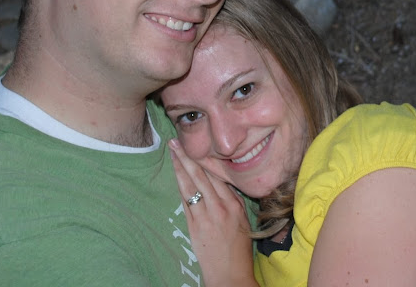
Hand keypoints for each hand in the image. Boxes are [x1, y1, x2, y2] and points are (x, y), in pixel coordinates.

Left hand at [169, 139, 257, 286]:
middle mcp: (221, 207)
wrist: (230, 275)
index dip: (205, 158)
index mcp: (235, 204)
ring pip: (191, 186)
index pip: (218, 175)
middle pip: (202, 176)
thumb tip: (220, 182)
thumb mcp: (242, 220)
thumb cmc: (239, 248)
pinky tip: (175, 175)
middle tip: (176, 141)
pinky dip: (180, 186)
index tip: (197, 144)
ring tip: (172, 152)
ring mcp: (206, 217)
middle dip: (188, 157)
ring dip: (180, 167)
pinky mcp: (194, 227)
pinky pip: (186, 201)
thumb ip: (232, 200)